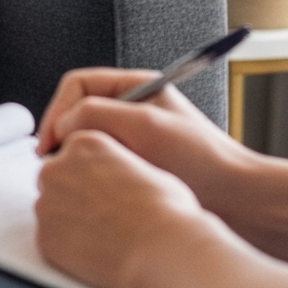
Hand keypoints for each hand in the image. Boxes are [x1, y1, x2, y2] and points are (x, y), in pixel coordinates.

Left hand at [34, 127, 208, 287]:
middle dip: (71, 195)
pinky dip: (66, 247)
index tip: (101, 190)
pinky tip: (94, 252)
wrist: (162, 250)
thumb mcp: (147, 169)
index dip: (87, 174)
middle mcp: (57, 167)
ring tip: (101, 235)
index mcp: (84, 144)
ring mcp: (47, 203)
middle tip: (100, 215)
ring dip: (67, 220)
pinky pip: (50, 239)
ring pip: (50, 209)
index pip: (71, 153)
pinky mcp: (44, 236)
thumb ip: (119, 166)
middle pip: (55, 179)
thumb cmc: (167, 210)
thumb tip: (118, 177)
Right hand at [36, 65, 248, 214]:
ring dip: (76, 155)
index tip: (49, 141)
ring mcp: (133, 137)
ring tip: (74, 175)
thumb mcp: (146, 126)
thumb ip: (98, 114)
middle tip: (53, 161)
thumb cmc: (204, 161)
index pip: (77, 85)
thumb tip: (63, 125)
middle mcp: (131, 108)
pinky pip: (100, 162)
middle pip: (76, 111)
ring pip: (86, 139)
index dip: (57, 111)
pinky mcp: (136, 165)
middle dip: (61, 134)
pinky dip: (91, 172)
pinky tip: (94, 188)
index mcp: (136, 87)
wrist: (239, 201)